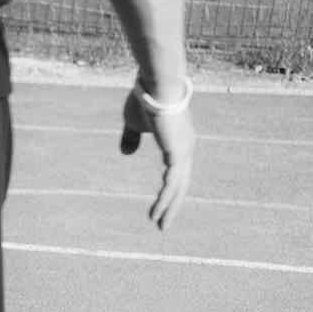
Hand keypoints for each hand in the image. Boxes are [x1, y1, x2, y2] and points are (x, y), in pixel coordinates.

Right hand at [120, 81, 194, 229]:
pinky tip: (158, 212)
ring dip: (169, 208)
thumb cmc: (145, 100)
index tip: (161, 205)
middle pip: (180, 184)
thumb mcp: (134, 124)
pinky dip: (165, 199)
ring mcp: (184, 152)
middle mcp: (185, 149)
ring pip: (178, 188)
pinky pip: (171, 183)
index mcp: (177, 142)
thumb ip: (131, 139)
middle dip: (172, 205)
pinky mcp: (178, 154)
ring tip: (160, 225)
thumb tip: (126, 153)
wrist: (156, 86)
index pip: (176, 172)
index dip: (169, 190)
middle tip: (163, 225)